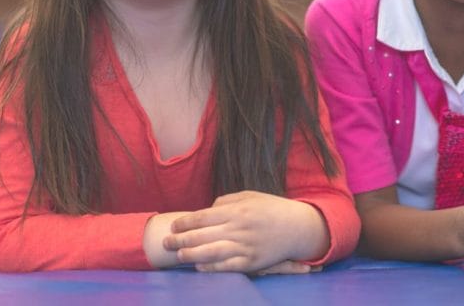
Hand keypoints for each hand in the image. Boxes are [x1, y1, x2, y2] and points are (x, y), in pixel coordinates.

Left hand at [162, 190, 328, 273]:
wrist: (298, 227)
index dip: (185, 222)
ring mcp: (245, 246)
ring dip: (191, 255)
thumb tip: (206, 210)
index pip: (203, 217)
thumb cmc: (272, 209)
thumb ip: (226, 201)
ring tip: (178, 256)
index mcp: (237, 210)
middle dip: (180, 240)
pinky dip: (211, 268)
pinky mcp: (252, 262)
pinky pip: (227, 267)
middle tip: (165, 243)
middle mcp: (239, 228)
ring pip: (211, 252)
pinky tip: (199, 267)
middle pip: (202, 235)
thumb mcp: (250, 196)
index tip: (173, 226)